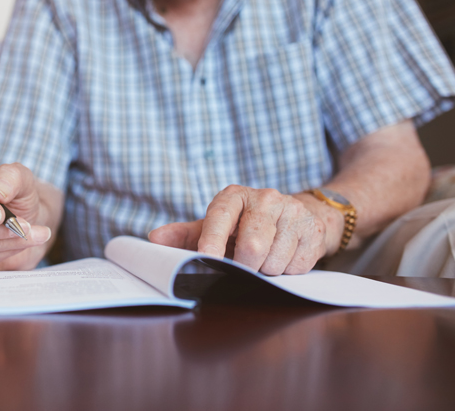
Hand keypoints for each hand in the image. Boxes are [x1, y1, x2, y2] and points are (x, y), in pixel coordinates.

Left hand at [149, 186, 333, 274]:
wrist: (298, 214)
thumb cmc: (245, 224)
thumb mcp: (215, 226)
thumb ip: (184, 235)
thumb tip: (153, 240)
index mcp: (233, 196)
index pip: (220, 216)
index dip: (212, 240)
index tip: (207, 258)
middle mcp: (264, 198)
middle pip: (252, 246)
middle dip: (244, 266)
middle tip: (242, 266)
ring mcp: (292, 212)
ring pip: (274, 261)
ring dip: (266, 271)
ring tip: (264, 259)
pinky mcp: (314, 230)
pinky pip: (297, 266)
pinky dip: (287, 271)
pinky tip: (284, 257)